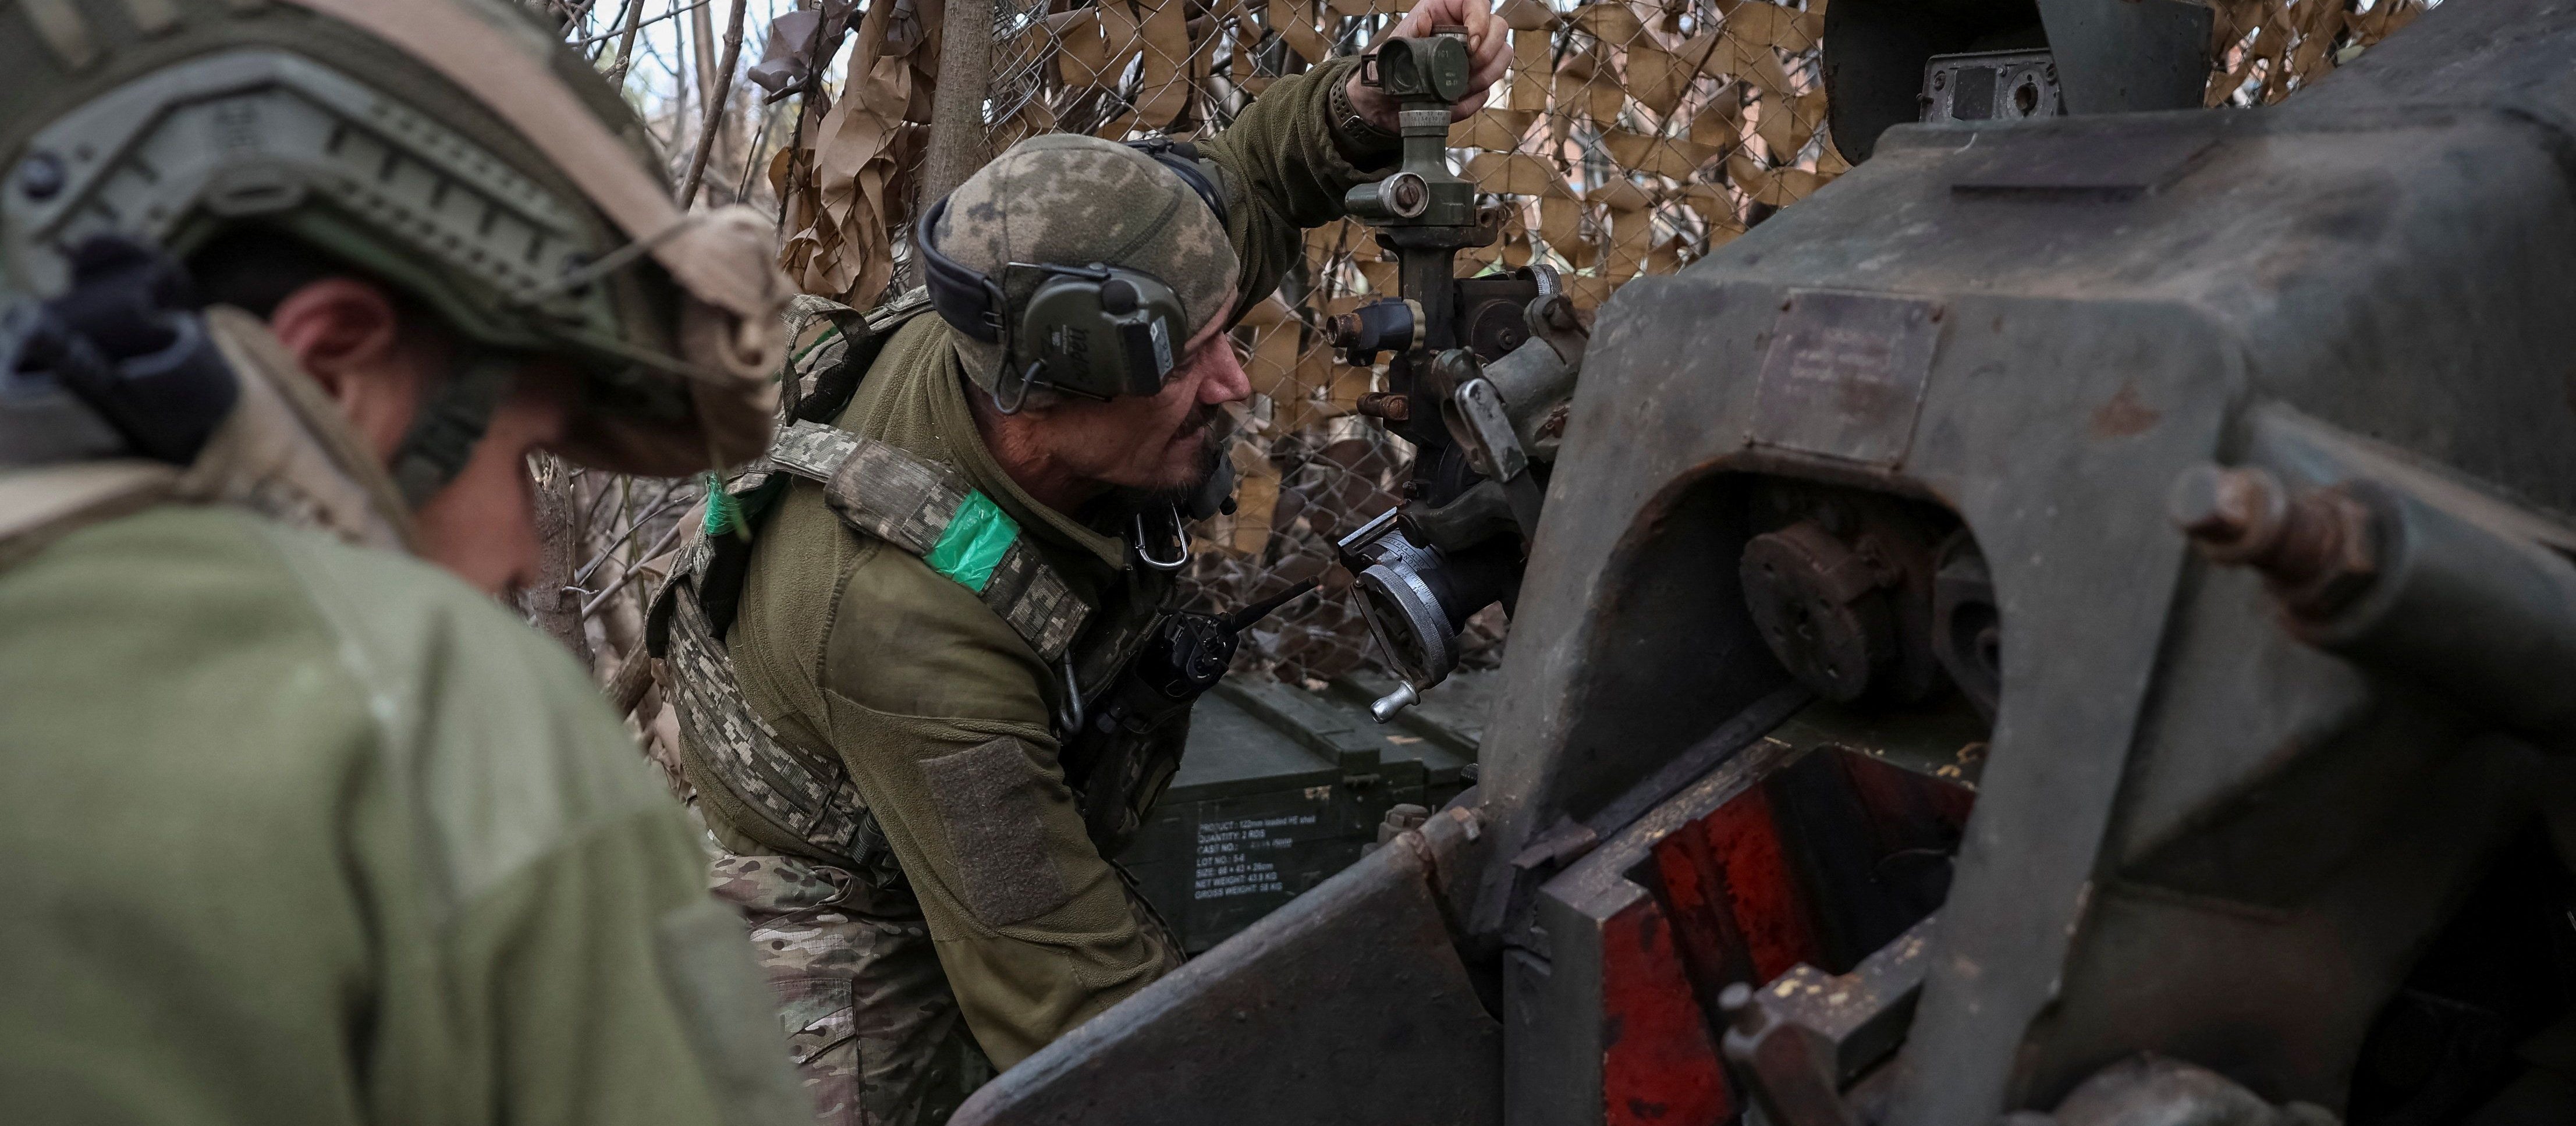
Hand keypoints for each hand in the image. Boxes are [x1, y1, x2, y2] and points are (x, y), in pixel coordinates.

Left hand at [1344, 0, 1510, 129]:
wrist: (1380, 105)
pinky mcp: (1472, 85)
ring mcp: (1472, 59)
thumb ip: (1411, 34)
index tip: (1472, 42)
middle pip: (1499, 29)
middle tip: (1468, 67)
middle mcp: (1462, 31)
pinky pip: (1487, 91)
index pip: (1476, 1)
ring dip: (1485, 76)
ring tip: (1458, 88)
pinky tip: (1451, 103)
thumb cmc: (1384, 70)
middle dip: (1488, 51)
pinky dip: (1472, 100)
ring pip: (1502, 57)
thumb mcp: (1393, 48)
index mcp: (1442, 12)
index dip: (1481, 18)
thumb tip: (1425, 21)